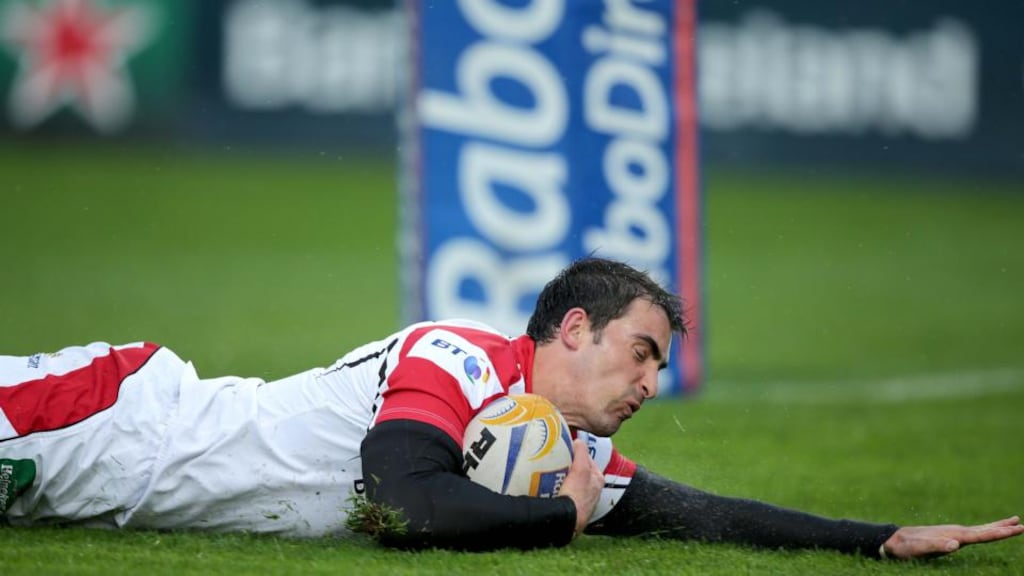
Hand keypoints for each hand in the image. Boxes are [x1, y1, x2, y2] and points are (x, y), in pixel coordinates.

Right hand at [557, 439, 603, 537]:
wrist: (568, 521)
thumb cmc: (578, 494)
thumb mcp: (581, 469)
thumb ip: (581, 453)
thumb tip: (578, 440)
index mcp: (597, 480)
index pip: (588, 460)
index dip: (578, 453)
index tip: (567, 448)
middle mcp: (592, 491)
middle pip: (579, 473)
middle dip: (569, 466)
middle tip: (556, 460)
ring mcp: (581, 501)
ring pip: (571, 484)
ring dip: (561, 479)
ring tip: (548, 474)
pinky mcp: (571, 509)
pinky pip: (563, 495)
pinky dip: (556, 490)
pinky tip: (546, 489)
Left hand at [882, 515, 1023, 558]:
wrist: (894, 540)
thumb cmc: (907, 547)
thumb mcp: (920, 549)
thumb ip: (936, 546)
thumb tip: (955, 545)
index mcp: (953, 535)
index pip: (981, 535)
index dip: (999, 533)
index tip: (1016, 529)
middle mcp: (955, 532)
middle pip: (985, 530)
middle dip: (1004, 528)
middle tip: (1023, 525)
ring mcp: (953, 533)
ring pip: (981, 529)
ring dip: (997, 526)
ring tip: (1014, 522)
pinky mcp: (949, 536)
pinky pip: (973, 533)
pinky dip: (986, 530)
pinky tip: (989, 530)